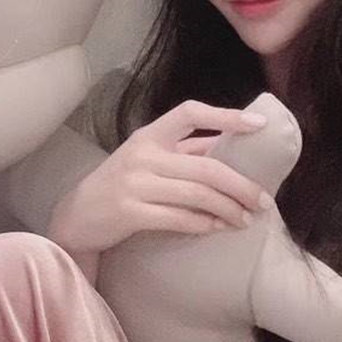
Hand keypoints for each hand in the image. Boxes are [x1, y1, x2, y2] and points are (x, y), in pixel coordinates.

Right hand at [49, 100, 273, 253]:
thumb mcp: (148, 159)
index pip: (190, 113)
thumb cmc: (122, 184)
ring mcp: (134, 183)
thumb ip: (184, 152)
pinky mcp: (130, 212)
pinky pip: (179, 218)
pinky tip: (219, 228)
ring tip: (247, 219)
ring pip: (197, 194)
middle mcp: (142, 154)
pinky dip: (205, 224)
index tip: (259, 125)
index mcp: (150, 134)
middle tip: (264, 201)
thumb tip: (232, 147)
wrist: (76, 216)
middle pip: (205, 165)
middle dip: (241, 185)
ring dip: (228, 209)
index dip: (226, 116)